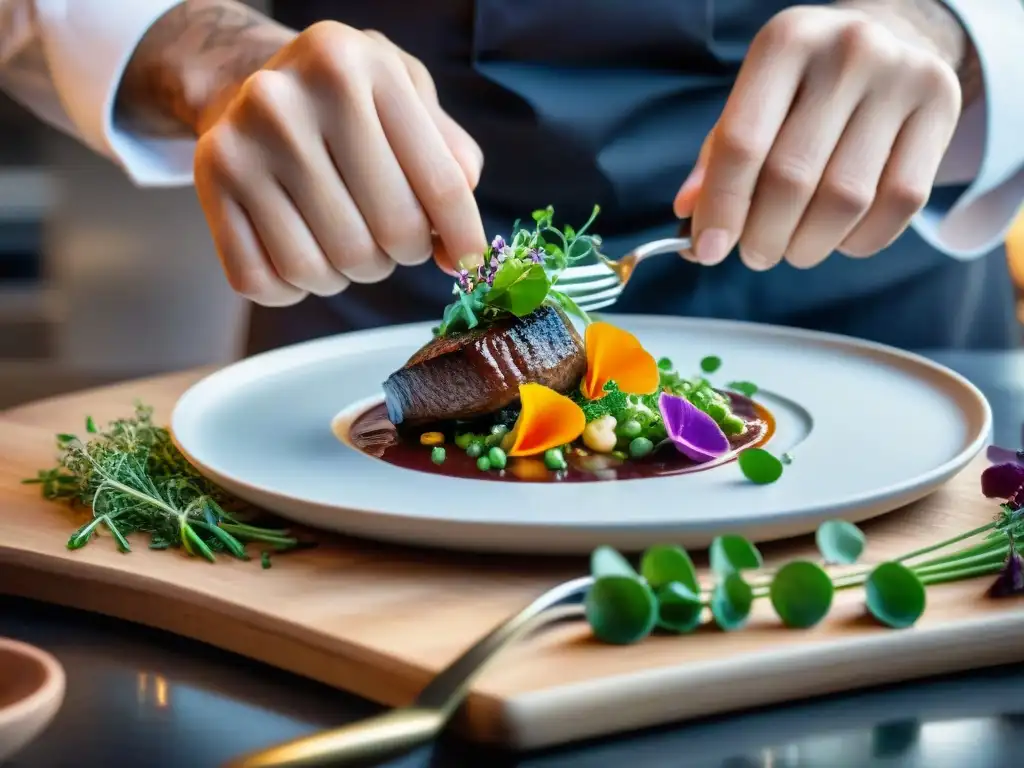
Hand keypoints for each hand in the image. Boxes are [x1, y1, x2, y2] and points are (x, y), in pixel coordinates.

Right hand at [193, 22, 486, 305]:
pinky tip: (301, 251)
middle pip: (389, 233)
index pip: (441, 182)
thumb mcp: (405, 93)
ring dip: (347, 274)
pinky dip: (293, 289)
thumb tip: (460, 247)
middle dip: (402, 252)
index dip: (464, 236)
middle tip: (392, 237)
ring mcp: (243, 144)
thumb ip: (448, 155)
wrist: (245, 80)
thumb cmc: (342, 99)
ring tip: (345, 239)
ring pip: (325, 268)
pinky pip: (266, 282)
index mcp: (356, 66)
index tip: (467, 262)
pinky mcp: (210, 183)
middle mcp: (290, 100)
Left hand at [673, 5, 961, 270]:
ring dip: (807, 245)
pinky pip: (900, 204)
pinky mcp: (945, 106)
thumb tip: (690, 217)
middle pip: (792, 178)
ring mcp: (903, 76)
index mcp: (785, 42)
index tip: (707, 250)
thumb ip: (718, 156)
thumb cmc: (803, 86)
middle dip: (762, 235)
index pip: (742, 143)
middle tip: (754, 253)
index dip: (721, 208)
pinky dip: (859, 240)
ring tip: (792, 248)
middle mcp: (848, 51)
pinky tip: (838, 236)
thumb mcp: (754, 99)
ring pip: (845, 200)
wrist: (890, 37)